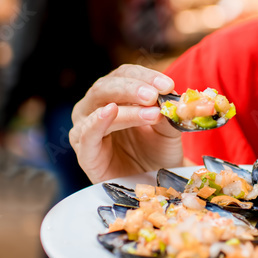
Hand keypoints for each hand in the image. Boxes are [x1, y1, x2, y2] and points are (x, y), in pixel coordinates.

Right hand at [70, 65, 180, 182]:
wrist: (153, 183)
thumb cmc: (156, 151)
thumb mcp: (168, 129)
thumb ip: (168, 113)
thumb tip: (172, 98)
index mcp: (115, 94)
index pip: (125, 74)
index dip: (145, 76)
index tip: (168, 85)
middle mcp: (95, 106)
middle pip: (108, 86)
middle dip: (133, 88)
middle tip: (155, 95)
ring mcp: (86, 128)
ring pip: (100, 107)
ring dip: (127, 108)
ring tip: (152, 114)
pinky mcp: (85, 152)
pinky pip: (87, 133)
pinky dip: (98, 121)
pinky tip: (110, 111)